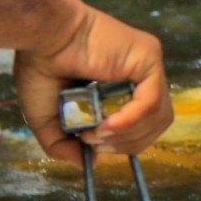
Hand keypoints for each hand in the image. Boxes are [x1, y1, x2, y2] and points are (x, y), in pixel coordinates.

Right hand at [13, 3, 171, 166]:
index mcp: (121, 87)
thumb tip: (89, 164)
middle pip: (156, 125)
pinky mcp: (148, 57)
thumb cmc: (41, 68)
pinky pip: (151, 100)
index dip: (124, 144)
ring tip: (96, 133)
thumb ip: (65, 145)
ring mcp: (147, 66)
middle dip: (127, 144)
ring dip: (128, 135)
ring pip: (159, 116)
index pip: (143, 125)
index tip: (94, 145)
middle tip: (95, 141)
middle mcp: (139, 76)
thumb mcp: (48, 119)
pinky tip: (107, 125)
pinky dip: (131, 120)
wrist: (40, 35)